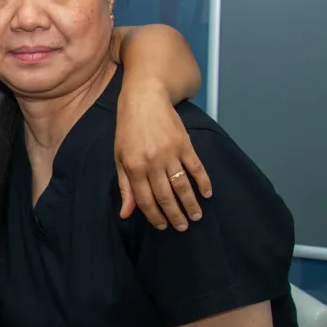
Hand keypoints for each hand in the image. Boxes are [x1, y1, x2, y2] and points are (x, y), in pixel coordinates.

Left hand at [115, 81, 211, 231]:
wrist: (145, 99)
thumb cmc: (128, 130)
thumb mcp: (119, 157)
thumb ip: (124, 186)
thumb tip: (126, 213)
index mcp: (133, 166)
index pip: (145, 199)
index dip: (154, 216)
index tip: (163, 227)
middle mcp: (152, 162)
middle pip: (165, 196)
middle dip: (174, 215)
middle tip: (183, 227)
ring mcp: (170, 153)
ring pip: (182, 185)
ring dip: (190, 203)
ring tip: (196, 216)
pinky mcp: (185, 144)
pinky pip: (196, 168)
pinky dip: (203, 182)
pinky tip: (207, 194)